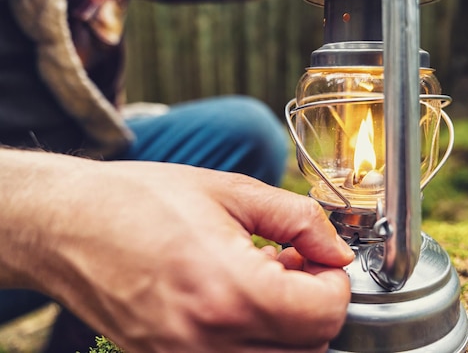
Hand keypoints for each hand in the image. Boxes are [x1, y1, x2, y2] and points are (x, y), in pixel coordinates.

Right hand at [0, 150, 353, 351]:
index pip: (323, 315)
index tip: (323, 259)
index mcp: (227, 290)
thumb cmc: (141, 200)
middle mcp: (206, 341)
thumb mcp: (231, 191)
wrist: (69, 224)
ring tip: (265, 278)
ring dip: (288, 325)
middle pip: (308, 347)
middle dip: (316, 305)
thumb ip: (299, 220)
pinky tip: (237, 298)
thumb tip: (337, 249)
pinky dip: (253, 337)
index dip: (336, 283)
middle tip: (296, 265)